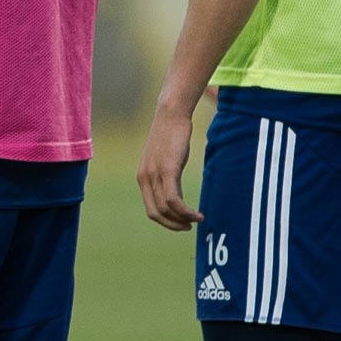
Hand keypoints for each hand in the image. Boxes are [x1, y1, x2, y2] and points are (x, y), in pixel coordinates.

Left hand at [138, 104, 203, 231]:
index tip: (181, 223)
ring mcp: (155, 174)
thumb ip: (167, 178)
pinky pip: (173, 199)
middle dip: (173, 225)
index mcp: (142, 178)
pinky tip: (196, 213)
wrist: (172, 114)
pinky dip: (185, 211)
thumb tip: (175, 197)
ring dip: (182, 219)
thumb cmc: (172, 135)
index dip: (166, 221)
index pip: (150, 209)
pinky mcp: (168, 169)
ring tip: (197, 219)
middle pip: (155, 213)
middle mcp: (145, 178)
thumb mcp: (166, 160)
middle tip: (188, 227)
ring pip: (165, 209)